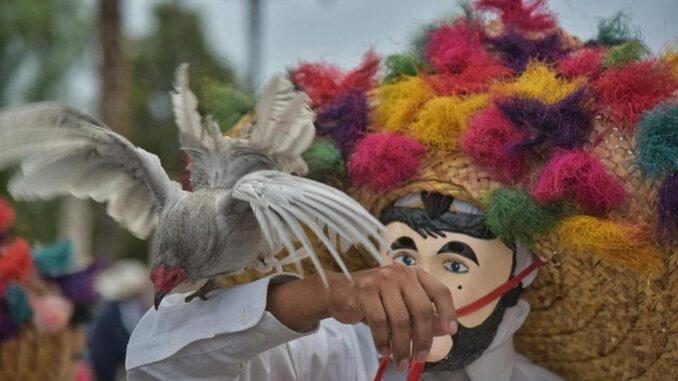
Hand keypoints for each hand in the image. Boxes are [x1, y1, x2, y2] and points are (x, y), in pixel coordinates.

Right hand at [325, 264, 456, 369]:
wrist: (339, 292)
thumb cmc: (375, 298)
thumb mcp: (402, 303)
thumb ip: (423, 313)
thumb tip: (445, 329)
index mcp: (414, 274)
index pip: (439, 291)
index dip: (448, 312)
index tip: (451, 331)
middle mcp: (400, 274)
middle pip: (421, 309)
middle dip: (423, 338)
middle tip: (420, 357)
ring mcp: (381, 281)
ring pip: (400, 320)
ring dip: (402, 346)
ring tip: (401, 361)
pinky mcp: (364, 292)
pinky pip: (379, 322)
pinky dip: (383, 341)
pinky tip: (384, 349)